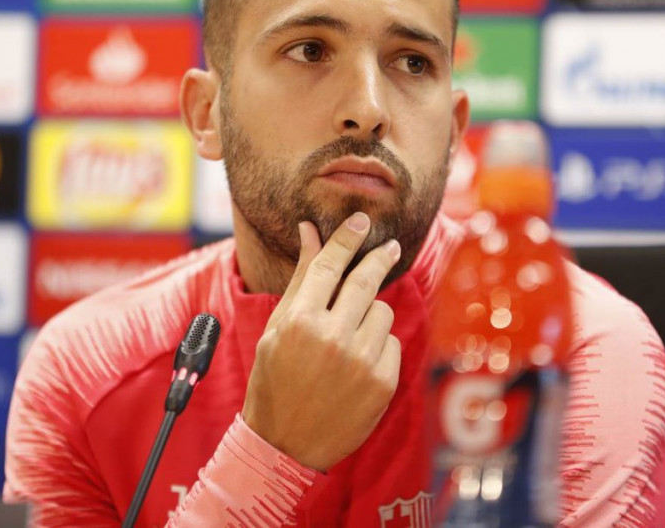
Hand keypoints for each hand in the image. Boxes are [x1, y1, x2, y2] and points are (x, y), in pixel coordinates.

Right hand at [241, 212, 401, 471]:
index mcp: (299, 322)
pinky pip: (391, 343)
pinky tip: (356, 362)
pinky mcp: (383, 382)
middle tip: (387, 246)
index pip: (329, 265)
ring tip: (348, 334)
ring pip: (382, 311)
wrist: (285, 446)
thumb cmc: (273, 382)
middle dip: (378, 257)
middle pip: (365, 281)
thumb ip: (301, 278)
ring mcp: (362, 361)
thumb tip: (309, 230)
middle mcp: (333, 338)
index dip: (347, 238)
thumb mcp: (276, 329)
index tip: (362, 219)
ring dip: (370, 313)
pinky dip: (377, 344)